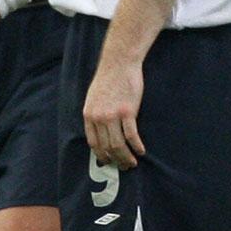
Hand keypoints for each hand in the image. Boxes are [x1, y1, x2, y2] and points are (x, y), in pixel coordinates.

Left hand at [83, 54, 146, 169]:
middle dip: (115, 160)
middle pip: (106, 147)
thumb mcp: (93, 97)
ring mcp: (112, 116)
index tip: (108, 162)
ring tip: (132, 162)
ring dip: (126, 157)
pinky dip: (136, 146)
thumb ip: (95, 114)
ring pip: (118, 145)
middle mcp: (98, 118)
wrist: (119, 63)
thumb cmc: (108, 79)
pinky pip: (131, 136)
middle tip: (124, 166)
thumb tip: (100, 130)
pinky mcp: (127, 112)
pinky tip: (141, 151)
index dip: (101, 155)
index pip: (93, 143)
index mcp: (89, 115)